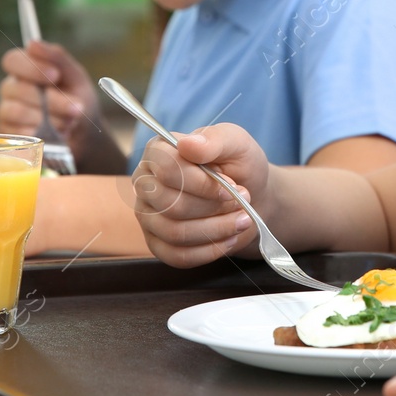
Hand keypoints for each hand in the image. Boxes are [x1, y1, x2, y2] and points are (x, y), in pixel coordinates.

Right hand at [0, 40, 93, 137]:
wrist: (85, 134)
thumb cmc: (77, 98)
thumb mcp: (75, 76)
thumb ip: (56, 57)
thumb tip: (33, 43)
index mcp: (25, 69)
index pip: (11, 60)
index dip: (31, 67)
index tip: (55, 76)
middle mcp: (11, 88)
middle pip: (16, 88)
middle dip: (51, 100)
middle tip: (75, 108)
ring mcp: (7, 112)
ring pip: (16, 111)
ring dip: (48, 119)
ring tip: (69, 123)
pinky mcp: (9, 135)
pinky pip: (17, 133)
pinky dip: (41, 134)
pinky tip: (56, 134)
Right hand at [130, 123, 268, 266]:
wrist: (250, 195)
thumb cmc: (238, 166)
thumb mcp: (236, 143)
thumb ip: (214, 140)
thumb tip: (187, 144)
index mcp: (157, 152)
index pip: (167, 170)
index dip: (202, 183)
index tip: (232, 186)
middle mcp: (145, 183)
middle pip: (171, 205)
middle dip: (214, 208)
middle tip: (242, 202)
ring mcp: (148, 216)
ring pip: (175, 232)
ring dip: (216, 230)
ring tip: (241, 220)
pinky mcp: (157, 244)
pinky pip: (177, 256)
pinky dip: (209, 251)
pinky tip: (229, 239)